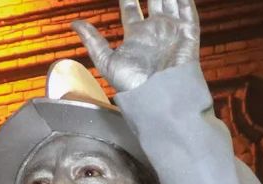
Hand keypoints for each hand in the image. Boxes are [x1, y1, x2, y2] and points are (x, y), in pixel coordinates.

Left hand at [73, 0, 199, 93]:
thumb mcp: (107, 61)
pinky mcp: (188, 32)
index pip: (130, 7)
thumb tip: (73, 23)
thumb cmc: (133, 85)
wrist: (161, 96)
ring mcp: (172, 29)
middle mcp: (155, 29)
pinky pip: (188, 9)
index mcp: (137, 35)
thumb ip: (93, 40)